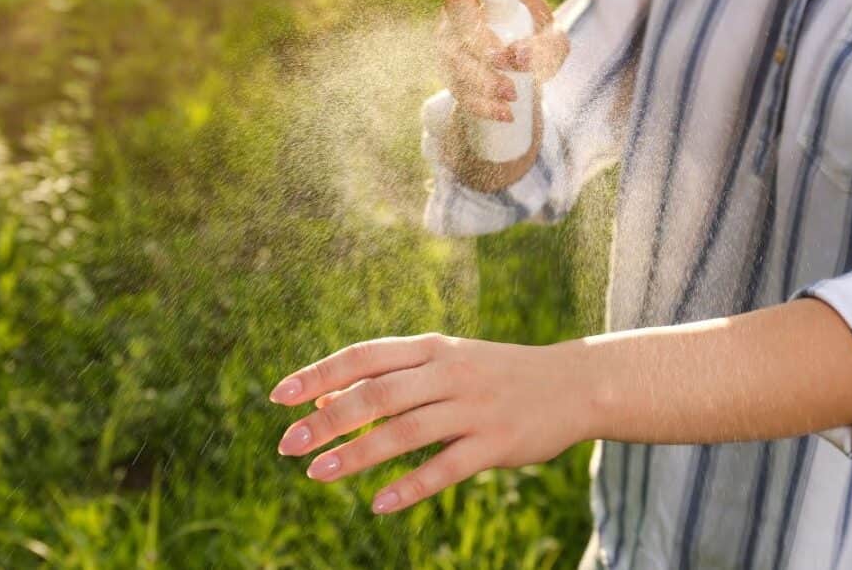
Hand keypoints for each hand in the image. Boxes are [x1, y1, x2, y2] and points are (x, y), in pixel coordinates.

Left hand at [269, 334, 591, 513]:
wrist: (573, 384)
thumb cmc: (494, 374)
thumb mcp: (444, 363)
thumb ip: (389, 377)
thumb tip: (320, 401)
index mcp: (431, 348)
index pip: (364, 356)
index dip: (318, 374)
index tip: (278, 396)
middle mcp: (449, 373)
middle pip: (377, 394)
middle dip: (327, 419)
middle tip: (286, 445)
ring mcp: (474, 408)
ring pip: (405, 432)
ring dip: (357, 454)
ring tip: (318, 474)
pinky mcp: (496, 444)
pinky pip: (446, 469)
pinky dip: (409, 487)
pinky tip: (378, 504)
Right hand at [437, 0, 569, 123]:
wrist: (514, 76)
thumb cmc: (534, 44)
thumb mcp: (552, 41)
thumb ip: (548, 44)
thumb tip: (516, 57)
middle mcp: (461, 4)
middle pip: (454, 6)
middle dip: (479, 36)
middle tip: (507, 60)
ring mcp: (447, 37)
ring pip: (451, 52)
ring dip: (482, 77)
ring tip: (513, 94)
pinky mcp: (447, 70)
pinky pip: (456, 86)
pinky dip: (481, 104)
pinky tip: (505, 113)